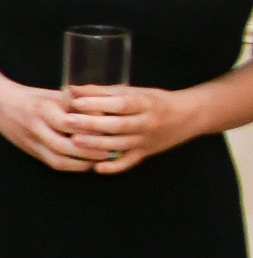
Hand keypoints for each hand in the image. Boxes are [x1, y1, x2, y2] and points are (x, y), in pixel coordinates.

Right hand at [0, 74, 102, 172]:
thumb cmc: (32, 97)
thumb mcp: (53, 93)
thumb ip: (75, 102)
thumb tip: (104, 110)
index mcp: (43, 108)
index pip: (70, 122)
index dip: (91, 128)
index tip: (110, 130)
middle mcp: (35, 125)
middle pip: (64, 145)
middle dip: (89, 151)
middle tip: (110, 151)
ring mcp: (30, 140)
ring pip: (58, 158)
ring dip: (81, 162)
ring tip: (99, 160)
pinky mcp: (29, 150)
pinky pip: (52, 163)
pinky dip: (71, 166)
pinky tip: (84, 164)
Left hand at [69, 81, 203, 172]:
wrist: (188, 116)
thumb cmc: (154, 100)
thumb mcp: (134, 92)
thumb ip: (103, 92)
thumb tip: (72, 89)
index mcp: (145, 104)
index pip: (121, 104)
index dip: (98, 103)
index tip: (76, 102)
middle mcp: (147, 123)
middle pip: (118, 125)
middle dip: (92, 124)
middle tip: (68, 121)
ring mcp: (147, 140)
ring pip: (121, 144)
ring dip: (97, 144)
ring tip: (74, 141)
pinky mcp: (146, 154)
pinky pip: (129, 163)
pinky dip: (113, 167)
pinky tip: (96, 168)